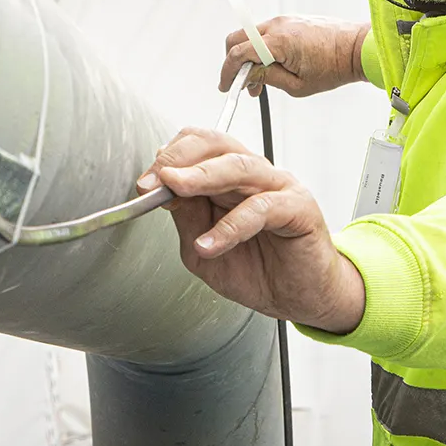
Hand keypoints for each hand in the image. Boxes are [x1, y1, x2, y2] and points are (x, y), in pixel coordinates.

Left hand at [137, 128, 365, 332]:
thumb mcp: (204, 251)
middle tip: (155, 179)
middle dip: (180, 158)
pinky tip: (210, 243)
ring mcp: (279, 187)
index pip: (199, 147)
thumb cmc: (258, 272)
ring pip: (239, 166)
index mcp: (232, 178)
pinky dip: (231, 225)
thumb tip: (162, 189)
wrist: (300, 300)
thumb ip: (187, 218)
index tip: (144, 183)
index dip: (169, 158)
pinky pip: (262, 208)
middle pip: (217, 145)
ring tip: (174, 187)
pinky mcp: (299, 208)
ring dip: (202, 176)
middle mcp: (255, 175)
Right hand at [219, 15, 371, 97]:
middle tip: (244, 83)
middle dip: (234, 61)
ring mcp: (284, 20)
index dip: (228, 71)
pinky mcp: (291, 20)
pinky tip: (273, 66)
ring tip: (263, 80)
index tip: (226, 85)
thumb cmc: (334, 66)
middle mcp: (278, 25)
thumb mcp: (298, 86)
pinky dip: (262, 48)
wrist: (357, 48)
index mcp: (278, 41)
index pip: (239, 52)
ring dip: (250, 56)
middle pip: (238, 38)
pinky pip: (267, 33)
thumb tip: (248, 77)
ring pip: (252, 36)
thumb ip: (268, 78)